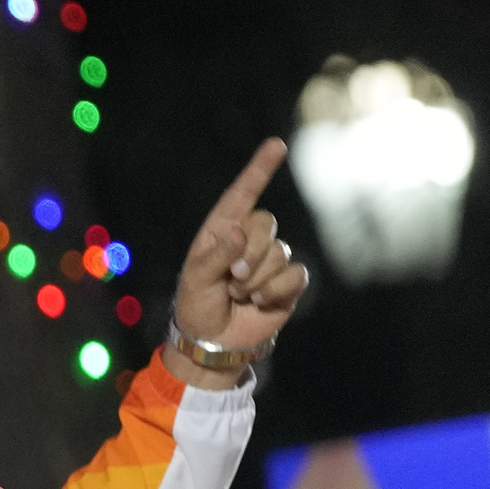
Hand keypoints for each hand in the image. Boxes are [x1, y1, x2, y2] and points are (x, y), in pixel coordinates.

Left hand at [168, 138, 310, 382]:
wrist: (214, 342)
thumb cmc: (197, 306)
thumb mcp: (196, 280)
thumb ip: (216, 255)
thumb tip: (238, 233)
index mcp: (221, 232)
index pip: (242, 195)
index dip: (259, 170)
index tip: (277, 145)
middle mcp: (248, 240)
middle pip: (265, 223)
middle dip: (248, 254)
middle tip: (230, 280)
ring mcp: (270, 260)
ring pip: (279, 251)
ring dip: (256, 278)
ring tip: (240, 294)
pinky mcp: (288, 282)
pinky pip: (294, 274)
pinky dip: (274, 290)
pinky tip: (260, 302)